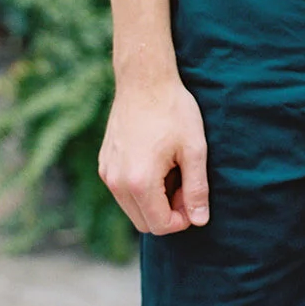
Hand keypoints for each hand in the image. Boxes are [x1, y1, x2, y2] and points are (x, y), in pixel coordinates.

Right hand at [98, 75, 209, 235]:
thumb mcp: (194, 149)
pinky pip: (123, 191)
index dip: (182, 219)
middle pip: (144, 223)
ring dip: (154, 201)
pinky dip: (141, 188)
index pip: (160, 226)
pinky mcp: (104, 163)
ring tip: (172, 170)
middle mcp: (116, 182)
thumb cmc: (173, 111)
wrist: (144, 80)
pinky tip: (156, 161)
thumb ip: (196, 188)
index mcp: (139, 181)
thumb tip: (200, 221)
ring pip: (132, 208)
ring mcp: (107, 173)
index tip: (193, 196)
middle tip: (185, 183)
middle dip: (168, 212)